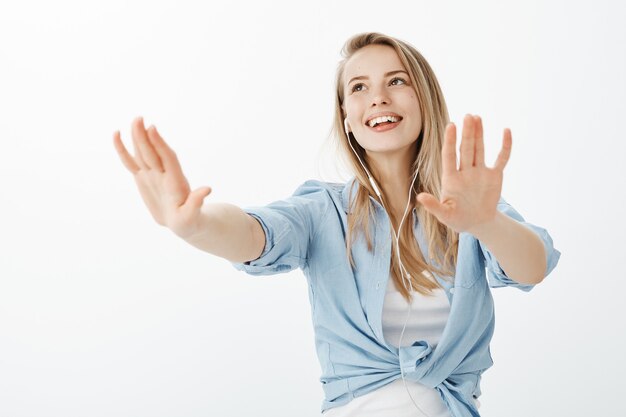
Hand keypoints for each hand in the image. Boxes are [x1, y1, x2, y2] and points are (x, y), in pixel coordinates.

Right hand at [113, 117, 211, 237]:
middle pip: (153, 152)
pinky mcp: (143, 178)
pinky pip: (131, 162)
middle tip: (139, 119)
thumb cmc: (189, 221)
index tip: (153, 129)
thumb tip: (207, 189)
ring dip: (138, 137)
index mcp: (175, 182)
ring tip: (134, 120)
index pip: (168, 159)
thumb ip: (196, 203)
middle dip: (146, 137)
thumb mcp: (192, 216)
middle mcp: (164, 174)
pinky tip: (116, 135)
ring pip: (143, 153)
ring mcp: (153, 174)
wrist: (184, 222)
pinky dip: (123, 150)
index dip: (160, 144)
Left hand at [416, 114, 511, 234]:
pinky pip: (501, 159)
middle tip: (468, 116)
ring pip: (480, 149)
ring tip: (477, 117)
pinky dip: (505, 146)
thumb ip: (433, 206)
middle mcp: (465, 171)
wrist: (478, 223)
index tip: (450, 125)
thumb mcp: (444, 214)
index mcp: (451, 178)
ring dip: (479, 134)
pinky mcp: (494, 176)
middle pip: (466, 148)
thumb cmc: (458, 219)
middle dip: (467, 132)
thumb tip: (420, 197)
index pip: (449, 155)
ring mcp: (480, 172)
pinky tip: (506, 131)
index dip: (449, 141)